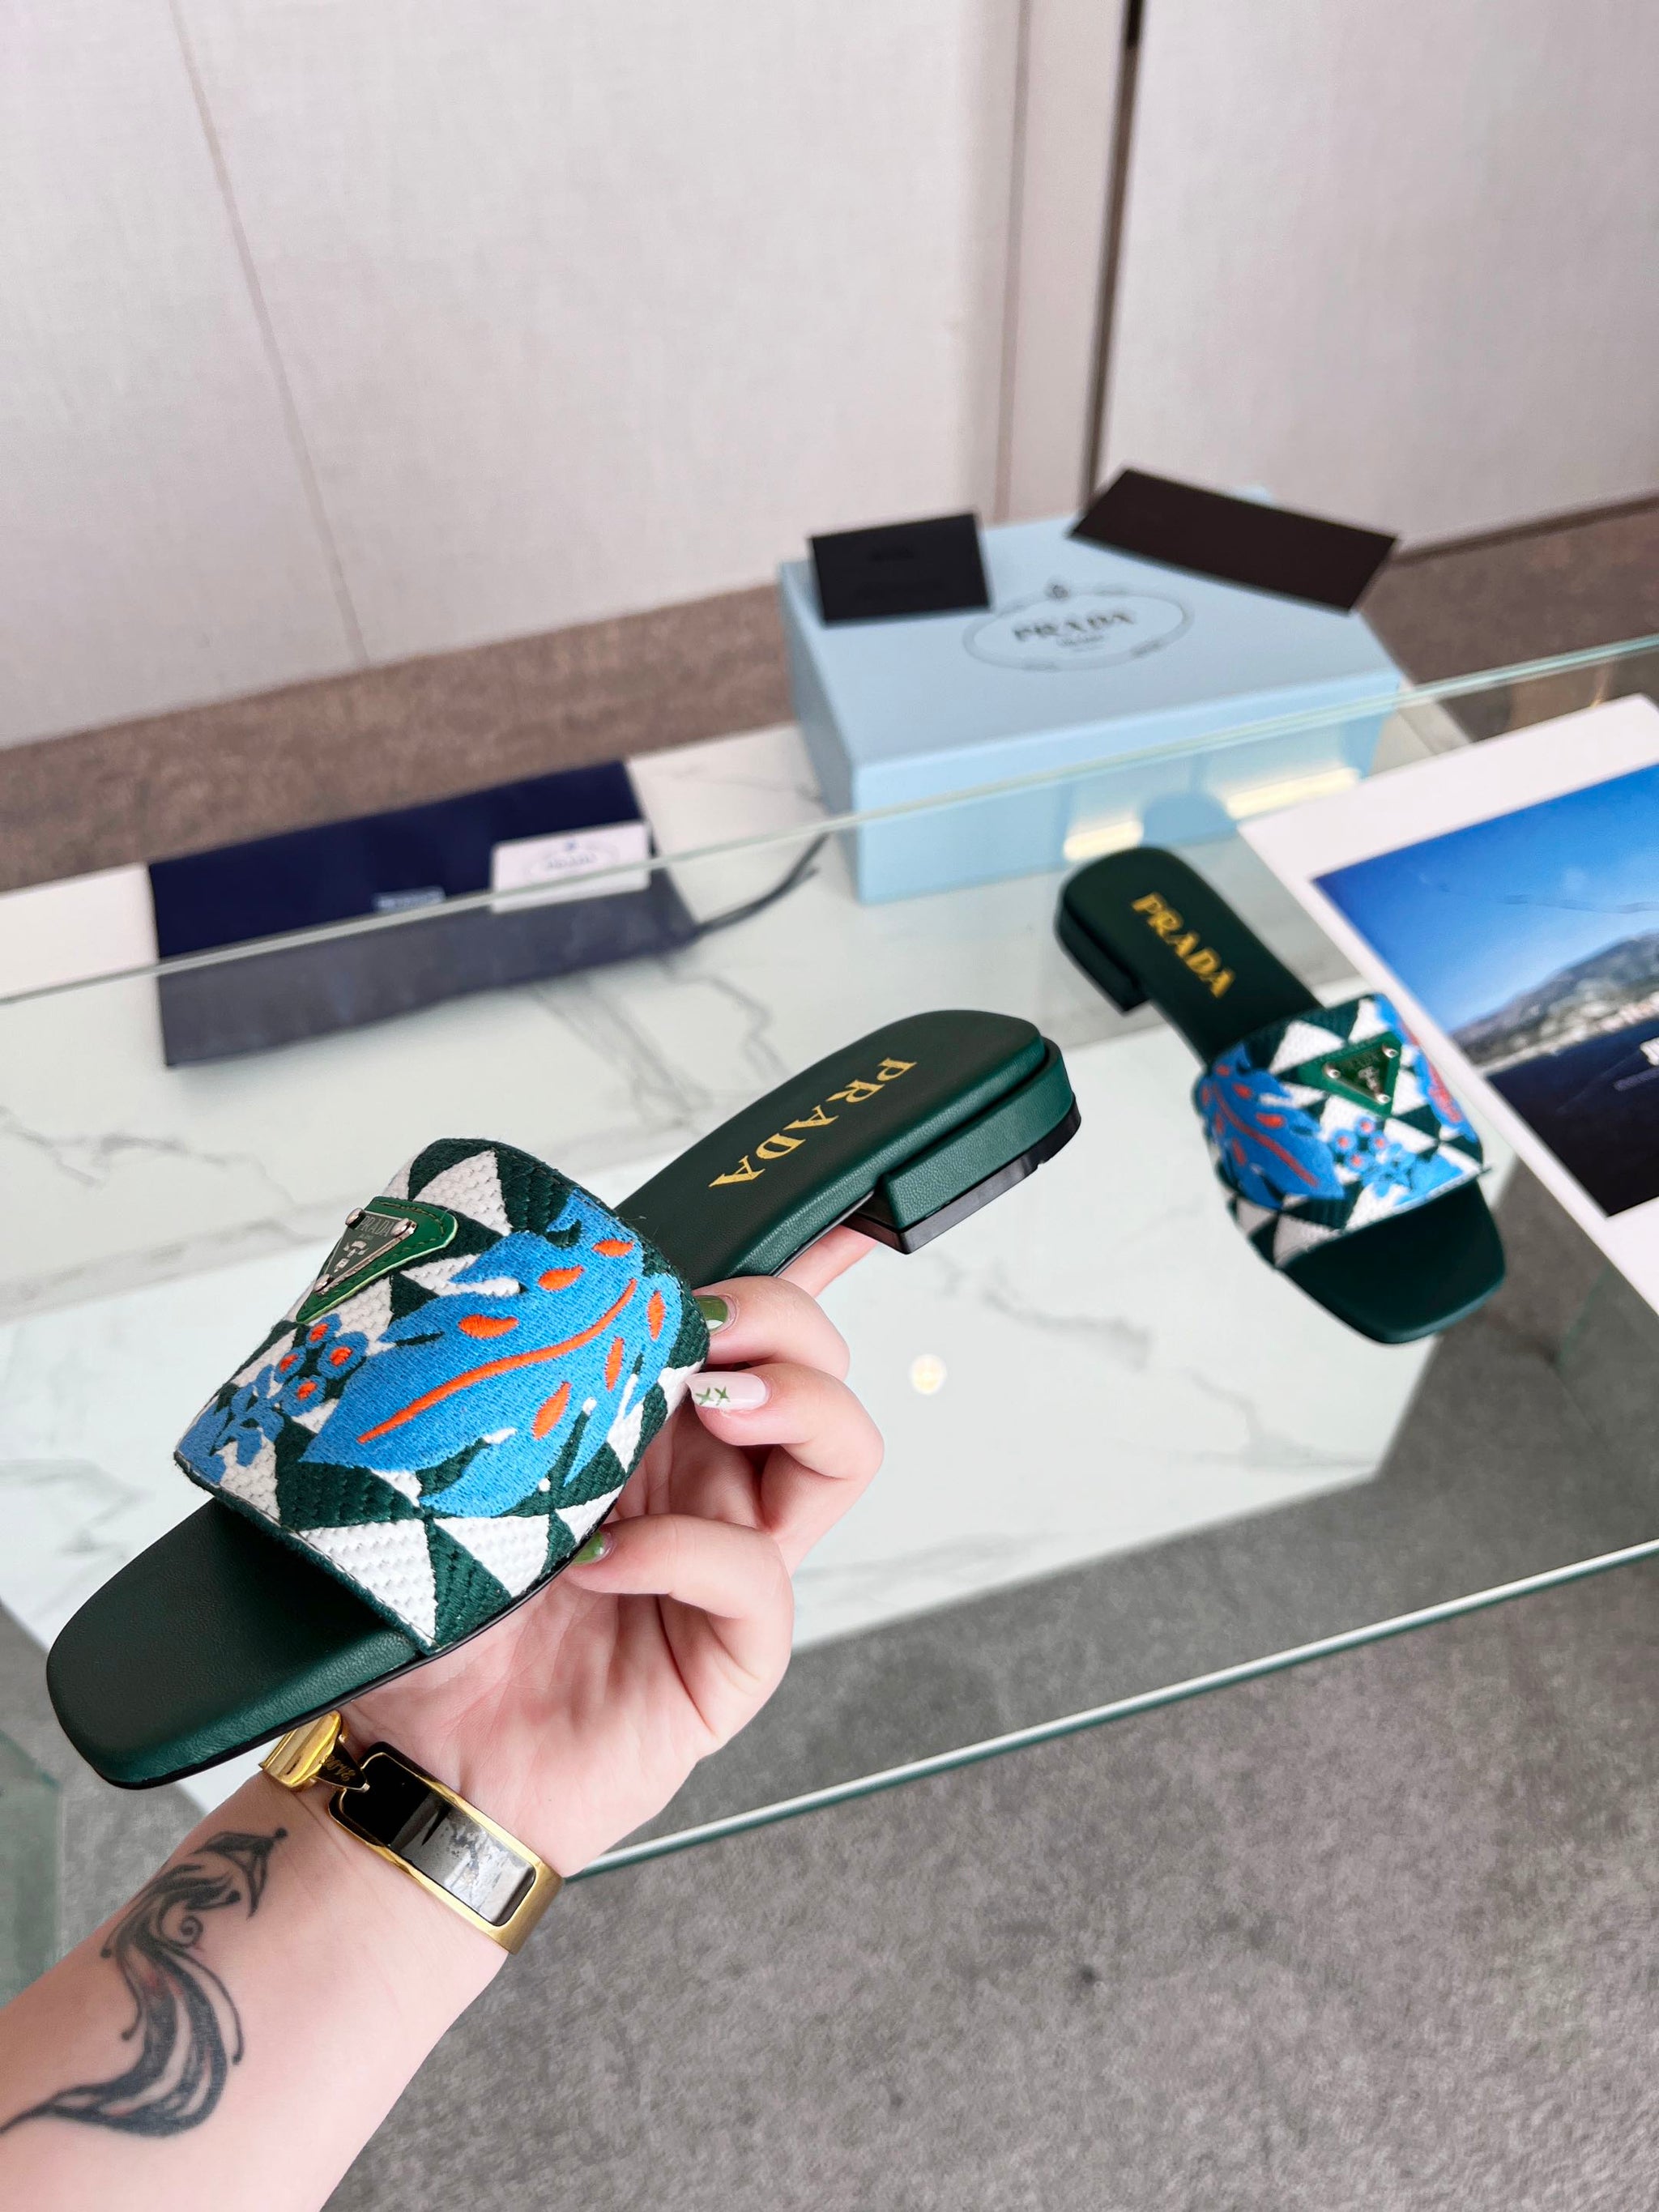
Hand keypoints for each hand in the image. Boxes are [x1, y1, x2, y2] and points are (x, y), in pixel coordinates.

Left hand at [341, 1228, 880, 1875]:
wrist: (410, 1755)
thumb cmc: (436, 1615)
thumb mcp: (461, 1468)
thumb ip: (508, 1386)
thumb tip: (513, 1271)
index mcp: (650, 1423)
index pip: (752, 1328)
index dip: (811, 1265)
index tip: (842, 1214)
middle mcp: (706, 1482)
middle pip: (821, 1366)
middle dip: (787, 1319)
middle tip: (706, 1326)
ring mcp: (727, 1564)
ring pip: (840, 1453)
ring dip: (793, 1403)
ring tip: (711, 1402)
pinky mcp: (729, 1653)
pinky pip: (757, 1578)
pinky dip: (684, 1552)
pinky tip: (602, 1564)